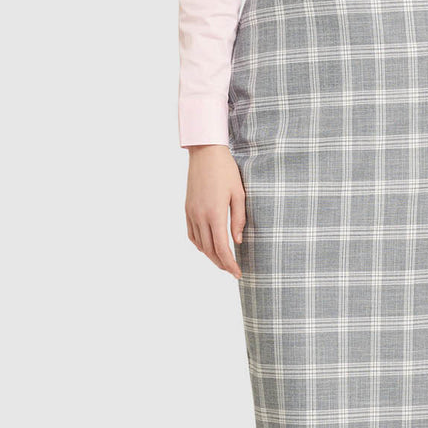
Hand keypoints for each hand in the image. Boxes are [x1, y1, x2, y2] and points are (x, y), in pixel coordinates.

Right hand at [185, 145, 245, 278]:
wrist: (205, 153)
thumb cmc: (227, 171)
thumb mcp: (239, 194)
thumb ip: (239, 219)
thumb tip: (238, 241)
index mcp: (215, 214)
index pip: (222, 248)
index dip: (230, 264)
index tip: (238, 273)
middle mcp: (200, 216)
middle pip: (210, 250)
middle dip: (221, 264)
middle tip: (233, 271)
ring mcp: (191, 213)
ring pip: (199, 244)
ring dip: (211, 256)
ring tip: (223, 261)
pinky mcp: (187, 209)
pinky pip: (191, 234)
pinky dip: (200, 244)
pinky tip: (208, 247)